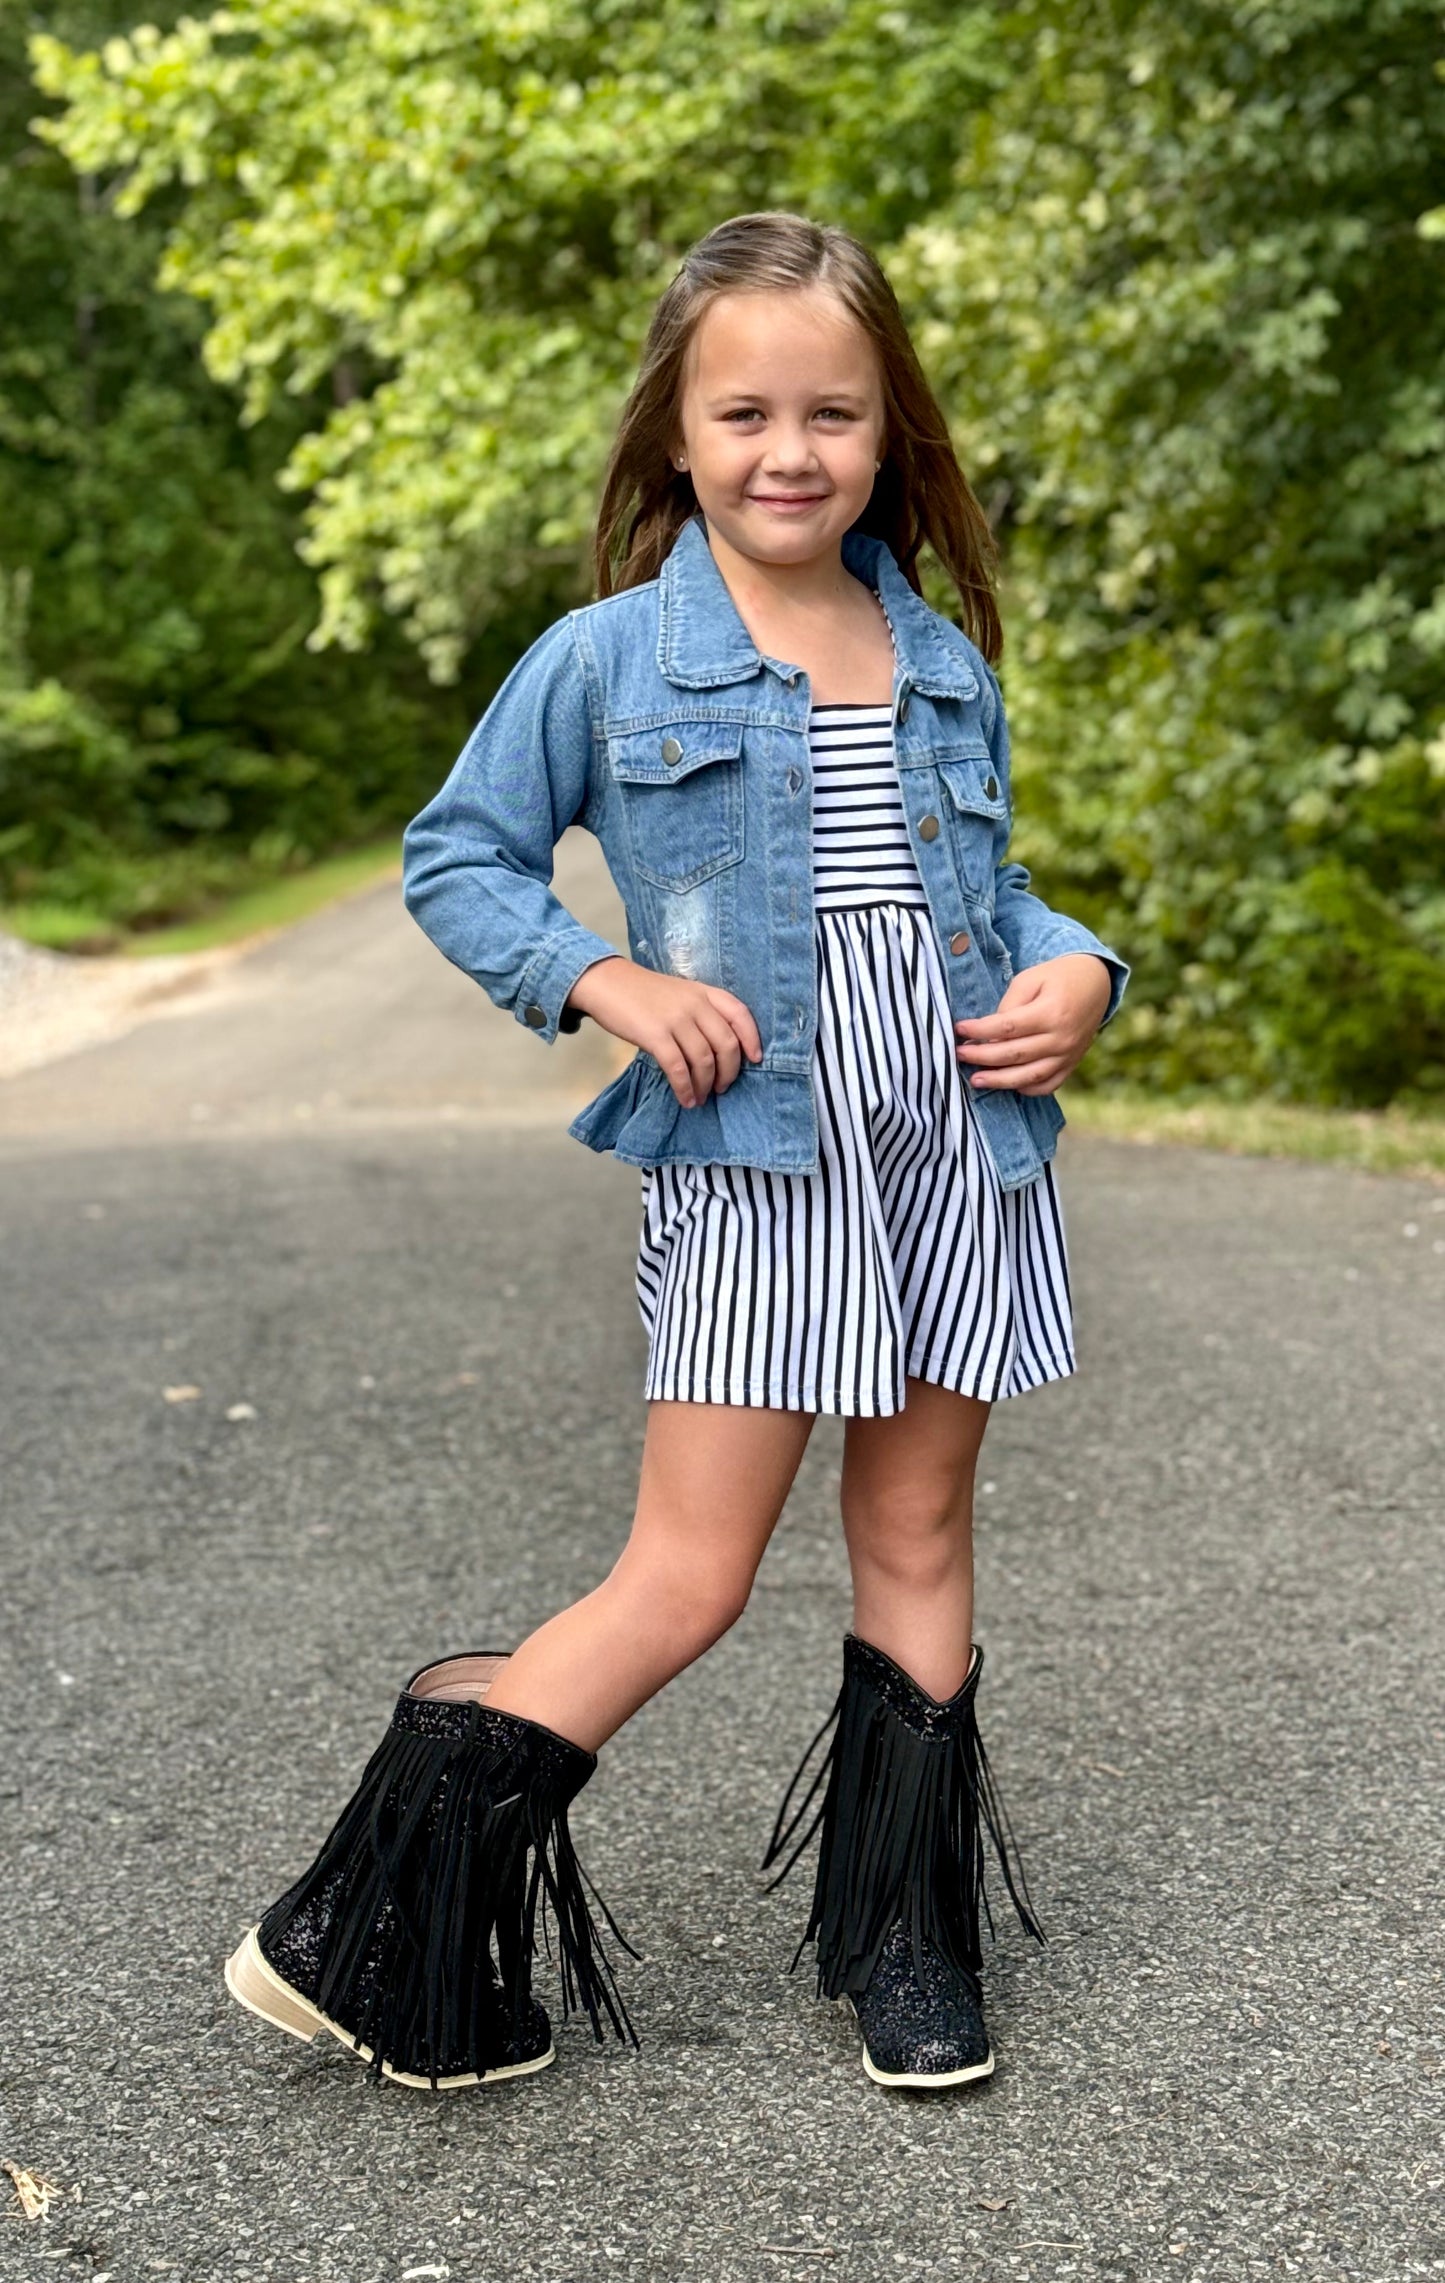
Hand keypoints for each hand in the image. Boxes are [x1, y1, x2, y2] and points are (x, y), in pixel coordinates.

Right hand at [565, 957, 763, 1108]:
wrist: (607, 983)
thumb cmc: (644, 993)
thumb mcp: (680, 994)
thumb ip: (701, 1013)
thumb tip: (717, 1052)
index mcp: (705, 992)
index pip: (740, 1014)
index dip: (752, 1039)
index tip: (755, 1060)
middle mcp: (695, 1004)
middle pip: (726, 1044)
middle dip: (729, 1073)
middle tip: (722, 1088)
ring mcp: (675, 1019)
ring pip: (704, 1060)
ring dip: (705, 1085)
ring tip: (701, 1098)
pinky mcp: (655, 1035)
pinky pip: (678, 1068)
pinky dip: (685, 1088)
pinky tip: (685, 1099)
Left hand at [955, 953, 1111, 1095]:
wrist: (1096, 985)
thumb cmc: (1058, 977)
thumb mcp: (1031, 978)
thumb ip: (1009, 1004)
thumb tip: (990, 1033)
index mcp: (1051, 1012)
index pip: (1007, 1028)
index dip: (980, 1031)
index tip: (959, 1029)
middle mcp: (1061, 1038)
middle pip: (1014, 1054)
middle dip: (982, 1057)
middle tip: (958, 1055)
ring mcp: (1068, 1055)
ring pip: (1029, 1076)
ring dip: (999, 1081)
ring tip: (975, 1080)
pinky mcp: (1071, 1064)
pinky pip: (1048, 1085)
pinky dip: (1026, 1089)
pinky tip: (1008, 1085)